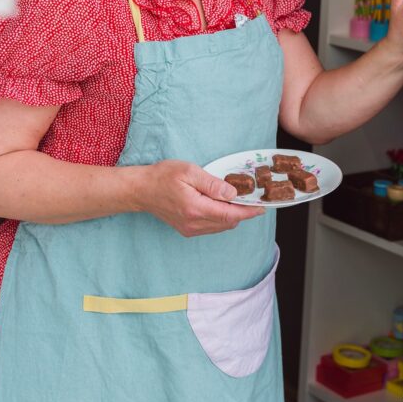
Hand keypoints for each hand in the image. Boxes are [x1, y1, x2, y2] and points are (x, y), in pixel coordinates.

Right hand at [135, 159, 264, 236]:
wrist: (141, 190)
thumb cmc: (163, 176)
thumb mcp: (189, 172)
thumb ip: (212, 184)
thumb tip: (232, 193)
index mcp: (196, 208)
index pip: (230, 215)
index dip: (248, 211)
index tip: (261, 207)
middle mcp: (194, 224)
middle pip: (228, 222)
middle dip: (241, 212)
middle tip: (249, 197)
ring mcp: (190, 229)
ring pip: (220, 226)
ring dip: (231, 215)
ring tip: (235, 200)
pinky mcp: (186, 229)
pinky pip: (211, 227)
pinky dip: (220, 218)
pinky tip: (219, 205)